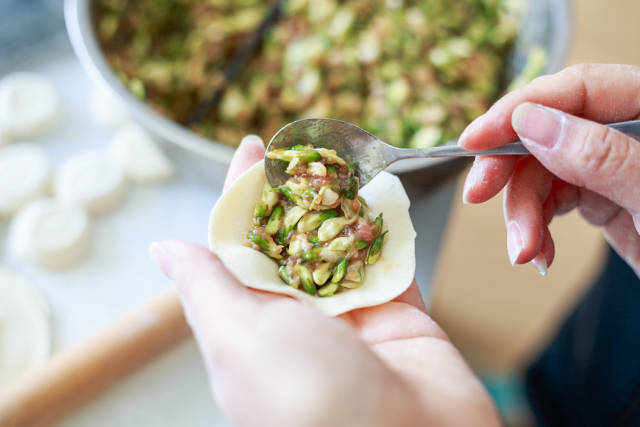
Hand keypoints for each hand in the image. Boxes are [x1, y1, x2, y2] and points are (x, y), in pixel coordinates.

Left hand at [150, 136, 498, 426]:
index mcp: (249, 323)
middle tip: (306, 147)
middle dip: (297, 192)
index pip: (239, 244)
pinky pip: (392, 263)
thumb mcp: (238, 337)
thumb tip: (164, 249)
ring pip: (343, 246)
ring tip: (345, 159)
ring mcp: (350, 318)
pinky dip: (389, 230)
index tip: (253, 148)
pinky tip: (385, 193)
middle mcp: (297, 320)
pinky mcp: (398, 317)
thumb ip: (205, 287)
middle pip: (294, 239)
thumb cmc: (306, 399)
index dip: (244, 193)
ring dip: (345, 205)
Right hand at [460, 63, 639, 276]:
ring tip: (524, 250)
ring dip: (521, 213)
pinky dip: (535, 228)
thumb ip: (601, 156)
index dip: (517, 110)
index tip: (475, 139)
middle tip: (479, 195)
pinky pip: (552, 200)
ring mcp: (615, 165)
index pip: (577, 90)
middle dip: (512, 173)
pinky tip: (536, 251)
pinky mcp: (604, 197)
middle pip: (548, 133)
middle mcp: (630, 132)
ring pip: (543, 172)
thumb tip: (534, 123)